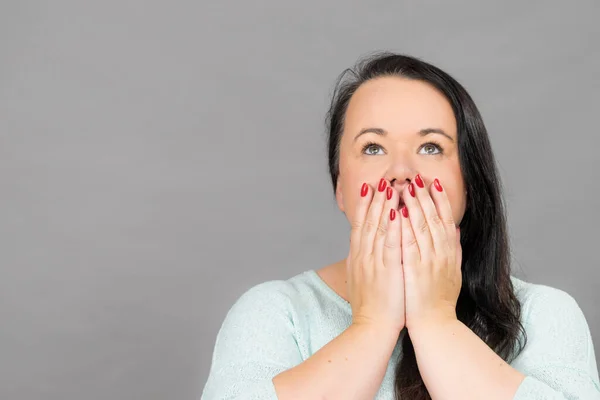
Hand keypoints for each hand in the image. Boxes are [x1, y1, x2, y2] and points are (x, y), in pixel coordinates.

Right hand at [346, 178, 404, 333]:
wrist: (370, 328)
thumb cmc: (369, 308)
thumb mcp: (361, 280)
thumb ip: (363, 262)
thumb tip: (361, 249)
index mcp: (357, 258)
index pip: (360, 225)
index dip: (364, 205)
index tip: (368, 188)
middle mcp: (362, 256)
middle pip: (367, 221)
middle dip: (374, 199)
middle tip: (380, 180)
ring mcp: (373, 262)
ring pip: (377, 228)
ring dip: (383, 205)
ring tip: (389, 186)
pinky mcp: (387, 270)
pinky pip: (390, 243)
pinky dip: (392, 225)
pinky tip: (397, 211)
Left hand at [400, 174, 461, 331]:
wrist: (435, 325)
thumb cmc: (441, 300)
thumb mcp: (453, 272)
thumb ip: (455, 250)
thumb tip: (457, 230)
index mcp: (450, 253)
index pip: (446, 219)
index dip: (440, 199)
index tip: (433, 183)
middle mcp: (442, 254)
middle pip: (434, 218)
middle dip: (425, 195)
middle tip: (417, 177)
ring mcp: (429, 261)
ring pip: (422, 226)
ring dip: (414, 204)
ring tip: (405, 186)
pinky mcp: (414, 270)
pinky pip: (409, 242)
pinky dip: (404, 226)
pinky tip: (398, 212)